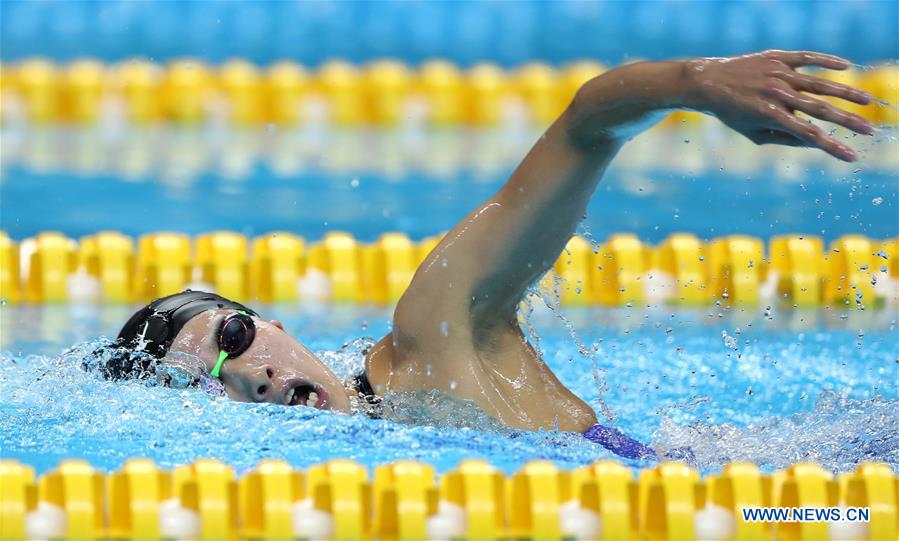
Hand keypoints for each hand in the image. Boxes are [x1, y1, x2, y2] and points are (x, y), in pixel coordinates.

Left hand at [683, 50, 873, 160]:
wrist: (707, 82)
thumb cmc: (730, 113)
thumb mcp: (753, 133)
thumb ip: (783, 137)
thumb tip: (814, 140)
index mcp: (770, 115)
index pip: (809, 133)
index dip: (831, 146)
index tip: (851, 156)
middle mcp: (776, 93)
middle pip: (820, 109)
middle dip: (848, 121)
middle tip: (870, 129)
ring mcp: (777, 73)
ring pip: (819, 83)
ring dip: (846, 93)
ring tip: (866, 101)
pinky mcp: (776, 57)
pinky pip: (806, 57)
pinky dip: (827, 61)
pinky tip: (846, 68)